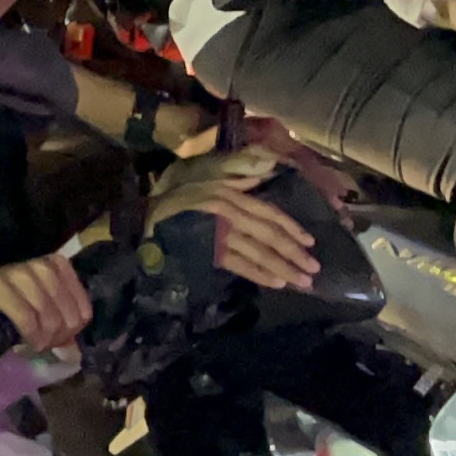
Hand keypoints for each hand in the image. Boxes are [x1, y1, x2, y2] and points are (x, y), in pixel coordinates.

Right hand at [0, 254, 90, 352]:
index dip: (72, 333)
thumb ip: (54, 319)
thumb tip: (73, 350)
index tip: (55, 341)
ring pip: (50, 320)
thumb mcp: (30, 301)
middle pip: (68, 318)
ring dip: (43, 342)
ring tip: (30, 347)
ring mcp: (19, 274)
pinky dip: (30, 339)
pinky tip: (22, 346)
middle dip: (57, 341)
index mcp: (53, 264)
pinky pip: (27, 320)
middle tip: (40, 347)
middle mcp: (40, 265)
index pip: (83, 309)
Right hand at [146, 148, 319, 291]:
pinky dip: (259, 274)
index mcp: (230, 194)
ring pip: (258, 252)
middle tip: (313, 269)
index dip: (291, 227)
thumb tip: (267, 172)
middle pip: (268, 234)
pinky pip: (239, 264)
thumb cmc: (175, 197)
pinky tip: (276, 283)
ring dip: (282, 268)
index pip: (268, 212)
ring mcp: (218, 233)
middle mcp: (228, 212)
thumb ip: (236, 176)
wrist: (142, 215)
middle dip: (293, 253)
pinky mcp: (207, 251)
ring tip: (301, 282)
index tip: (310, 242)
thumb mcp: (206, 178)